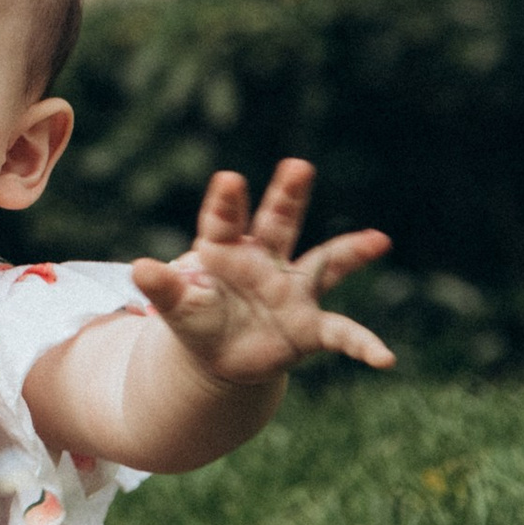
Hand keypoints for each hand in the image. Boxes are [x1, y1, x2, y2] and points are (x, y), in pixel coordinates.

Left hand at [133, 160, 394, 385]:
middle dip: (288, 195)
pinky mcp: (310, 326)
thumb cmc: (199, 318)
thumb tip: (138, 268)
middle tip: (298, 165)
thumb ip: (162, 287)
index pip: (224, 220)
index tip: (229, 180)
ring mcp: (293, 290)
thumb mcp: (177, 306)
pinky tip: (385, 359)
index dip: (226, 202)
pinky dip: (363, 345)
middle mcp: (265, 261)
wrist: (222, 354)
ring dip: (351, 251)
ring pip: (325, 262)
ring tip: (379, 239)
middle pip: (279, 221)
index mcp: (226, 250)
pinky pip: (342, 333)